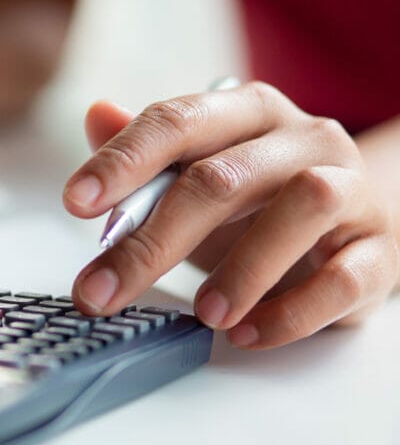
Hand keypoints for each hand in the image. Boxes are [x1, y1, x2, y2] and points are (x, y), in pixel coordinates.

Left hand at [63, 82, 398, 348]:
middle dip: (152, 241)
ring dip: (244, 267)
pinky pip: (344, 278)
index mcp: (246, 110)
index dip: (123, 160)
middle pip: (221, 178)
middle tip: (100, 291)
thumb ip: (146, 154)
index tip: (76, 201)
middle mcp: (302, 139)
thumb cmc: (261, 202)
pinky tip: (248, 333)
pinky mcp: (379, 249)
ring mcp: (350, 190)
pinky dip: (292, 311)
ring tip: (203, 314)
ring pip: (302, 207)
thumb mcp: (197, 174)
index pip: (177, 121)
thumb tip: (96, 114)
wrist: (357, 225)